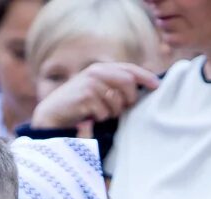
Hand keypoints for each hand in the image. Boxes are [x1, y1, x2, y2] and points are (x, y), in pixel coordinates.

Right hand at [31, 62, 159, 128]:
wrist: (54, 112)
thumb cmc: (80, 104)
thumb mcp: (98, 90)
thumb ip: (115, 86)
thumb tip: (140, 91)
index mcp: (101, 68)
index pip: (129, 69)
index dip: (145, 77)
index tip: (157, 86)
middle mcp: (96, 72)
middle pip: (128, 83)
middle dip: (129, 99)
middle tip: (122, 109)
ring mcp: (91, 83)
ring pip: (117, 101)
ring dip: (113, 112)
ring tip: (100, 113)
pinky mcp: (86, 97)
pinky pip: (105, 112)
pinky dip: (101, 118)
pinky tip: (90, 116)